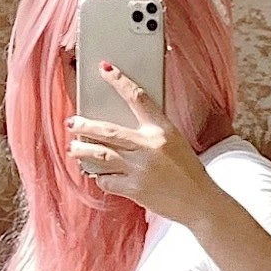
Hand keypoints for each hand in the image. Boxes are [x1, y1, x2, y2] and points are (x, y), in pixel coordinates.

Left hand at [66, 62, 217, 222]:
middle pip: (108, 130)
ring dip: (83, 151)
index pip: (138, 97)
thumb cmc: (188, 171)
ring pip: (100, 155)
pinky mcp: (133, 189)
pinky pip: (107, 180)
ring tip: (73, 148)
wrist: (198, 201)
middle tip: (72, 122)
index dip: (119, 81)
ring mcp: (139, 168)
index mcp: (163, 130)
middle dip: (85, 125)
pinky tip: (98, 175)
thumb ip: (152, 132)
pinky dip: (100, 177)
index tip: (105, 69)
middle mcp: (149, 146)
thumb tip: (123, 127)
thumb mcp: (175, 142)